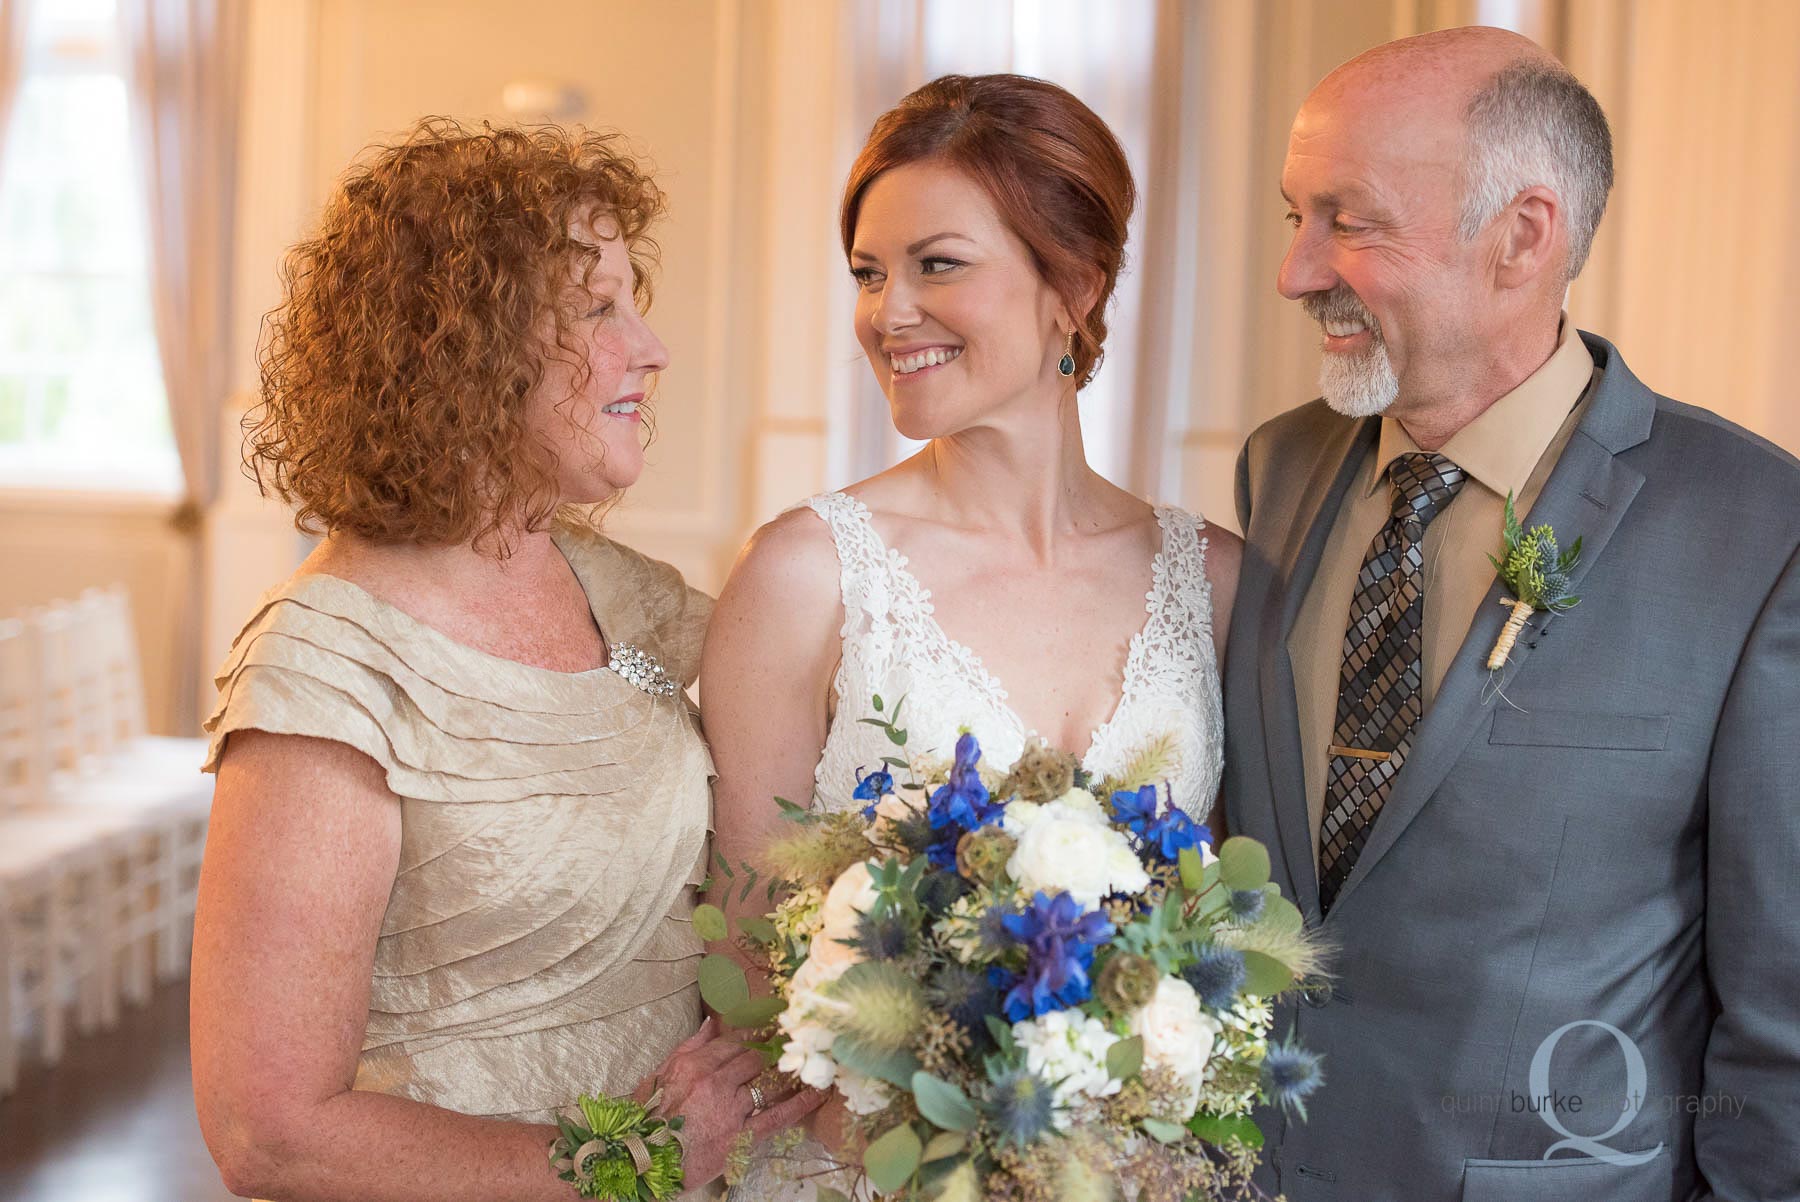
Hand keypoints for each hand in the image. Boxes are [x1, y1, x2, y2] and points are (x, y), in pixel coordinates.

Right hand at [639, 1017, 827, 1184]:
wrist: (643, 1161)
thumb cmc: (646, 1120)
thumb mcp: (657, 1076)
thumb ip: (688, 1047)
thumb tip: (711, 1023)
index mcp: (694, 1064)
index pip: (735, 1041)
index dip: (758, 1031)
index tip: (774, 1022)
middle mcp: (714, 1081)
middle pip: (755, 1057)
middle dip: (777, 1046)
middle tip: (797, 1036)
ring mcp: (729, 1108)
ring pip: (768, 1081)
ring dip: (790, 1069)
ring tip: (811, 1058)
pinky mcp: (740, 1136)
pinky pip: (777, 1115)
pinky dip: (800, 1103)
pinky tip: (817, 1093)